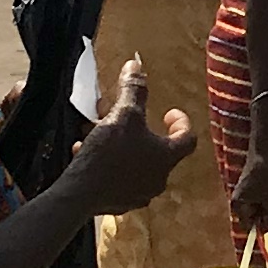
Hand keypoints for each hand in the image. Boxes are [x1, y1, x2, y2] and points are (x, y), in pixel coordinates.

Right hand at [71, 57, 194, 216]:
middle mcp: (158, 179)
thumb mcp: (123, 114)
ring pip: (135, 164)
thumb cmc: (108, 153)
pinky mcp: (119, 203)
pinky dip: (108, 164)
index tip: (168, 112)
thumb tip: (137, 65)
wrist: (80, 193)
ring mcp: (139, 194)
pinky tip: (86, 152)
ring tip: (101, 133)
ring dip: (122, 147)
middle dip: (141, 131)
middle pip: (158, 151)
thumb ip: (133, 90)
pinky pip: (118, 179)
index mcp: (166, 157)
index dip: (181, 122)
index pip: (187, 138)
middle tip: (126, 118)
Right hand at [228, 132, 267, 238]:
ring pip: (260, 208)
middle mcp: (240, 200)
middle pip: (254, 217)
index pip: (249, 225)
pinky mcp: (255, 186)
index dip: (263, 228)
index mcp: (238, 204)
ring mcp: (247, 192)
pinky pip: (263, 199)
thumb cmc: (266, 175)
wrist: (267, 150)